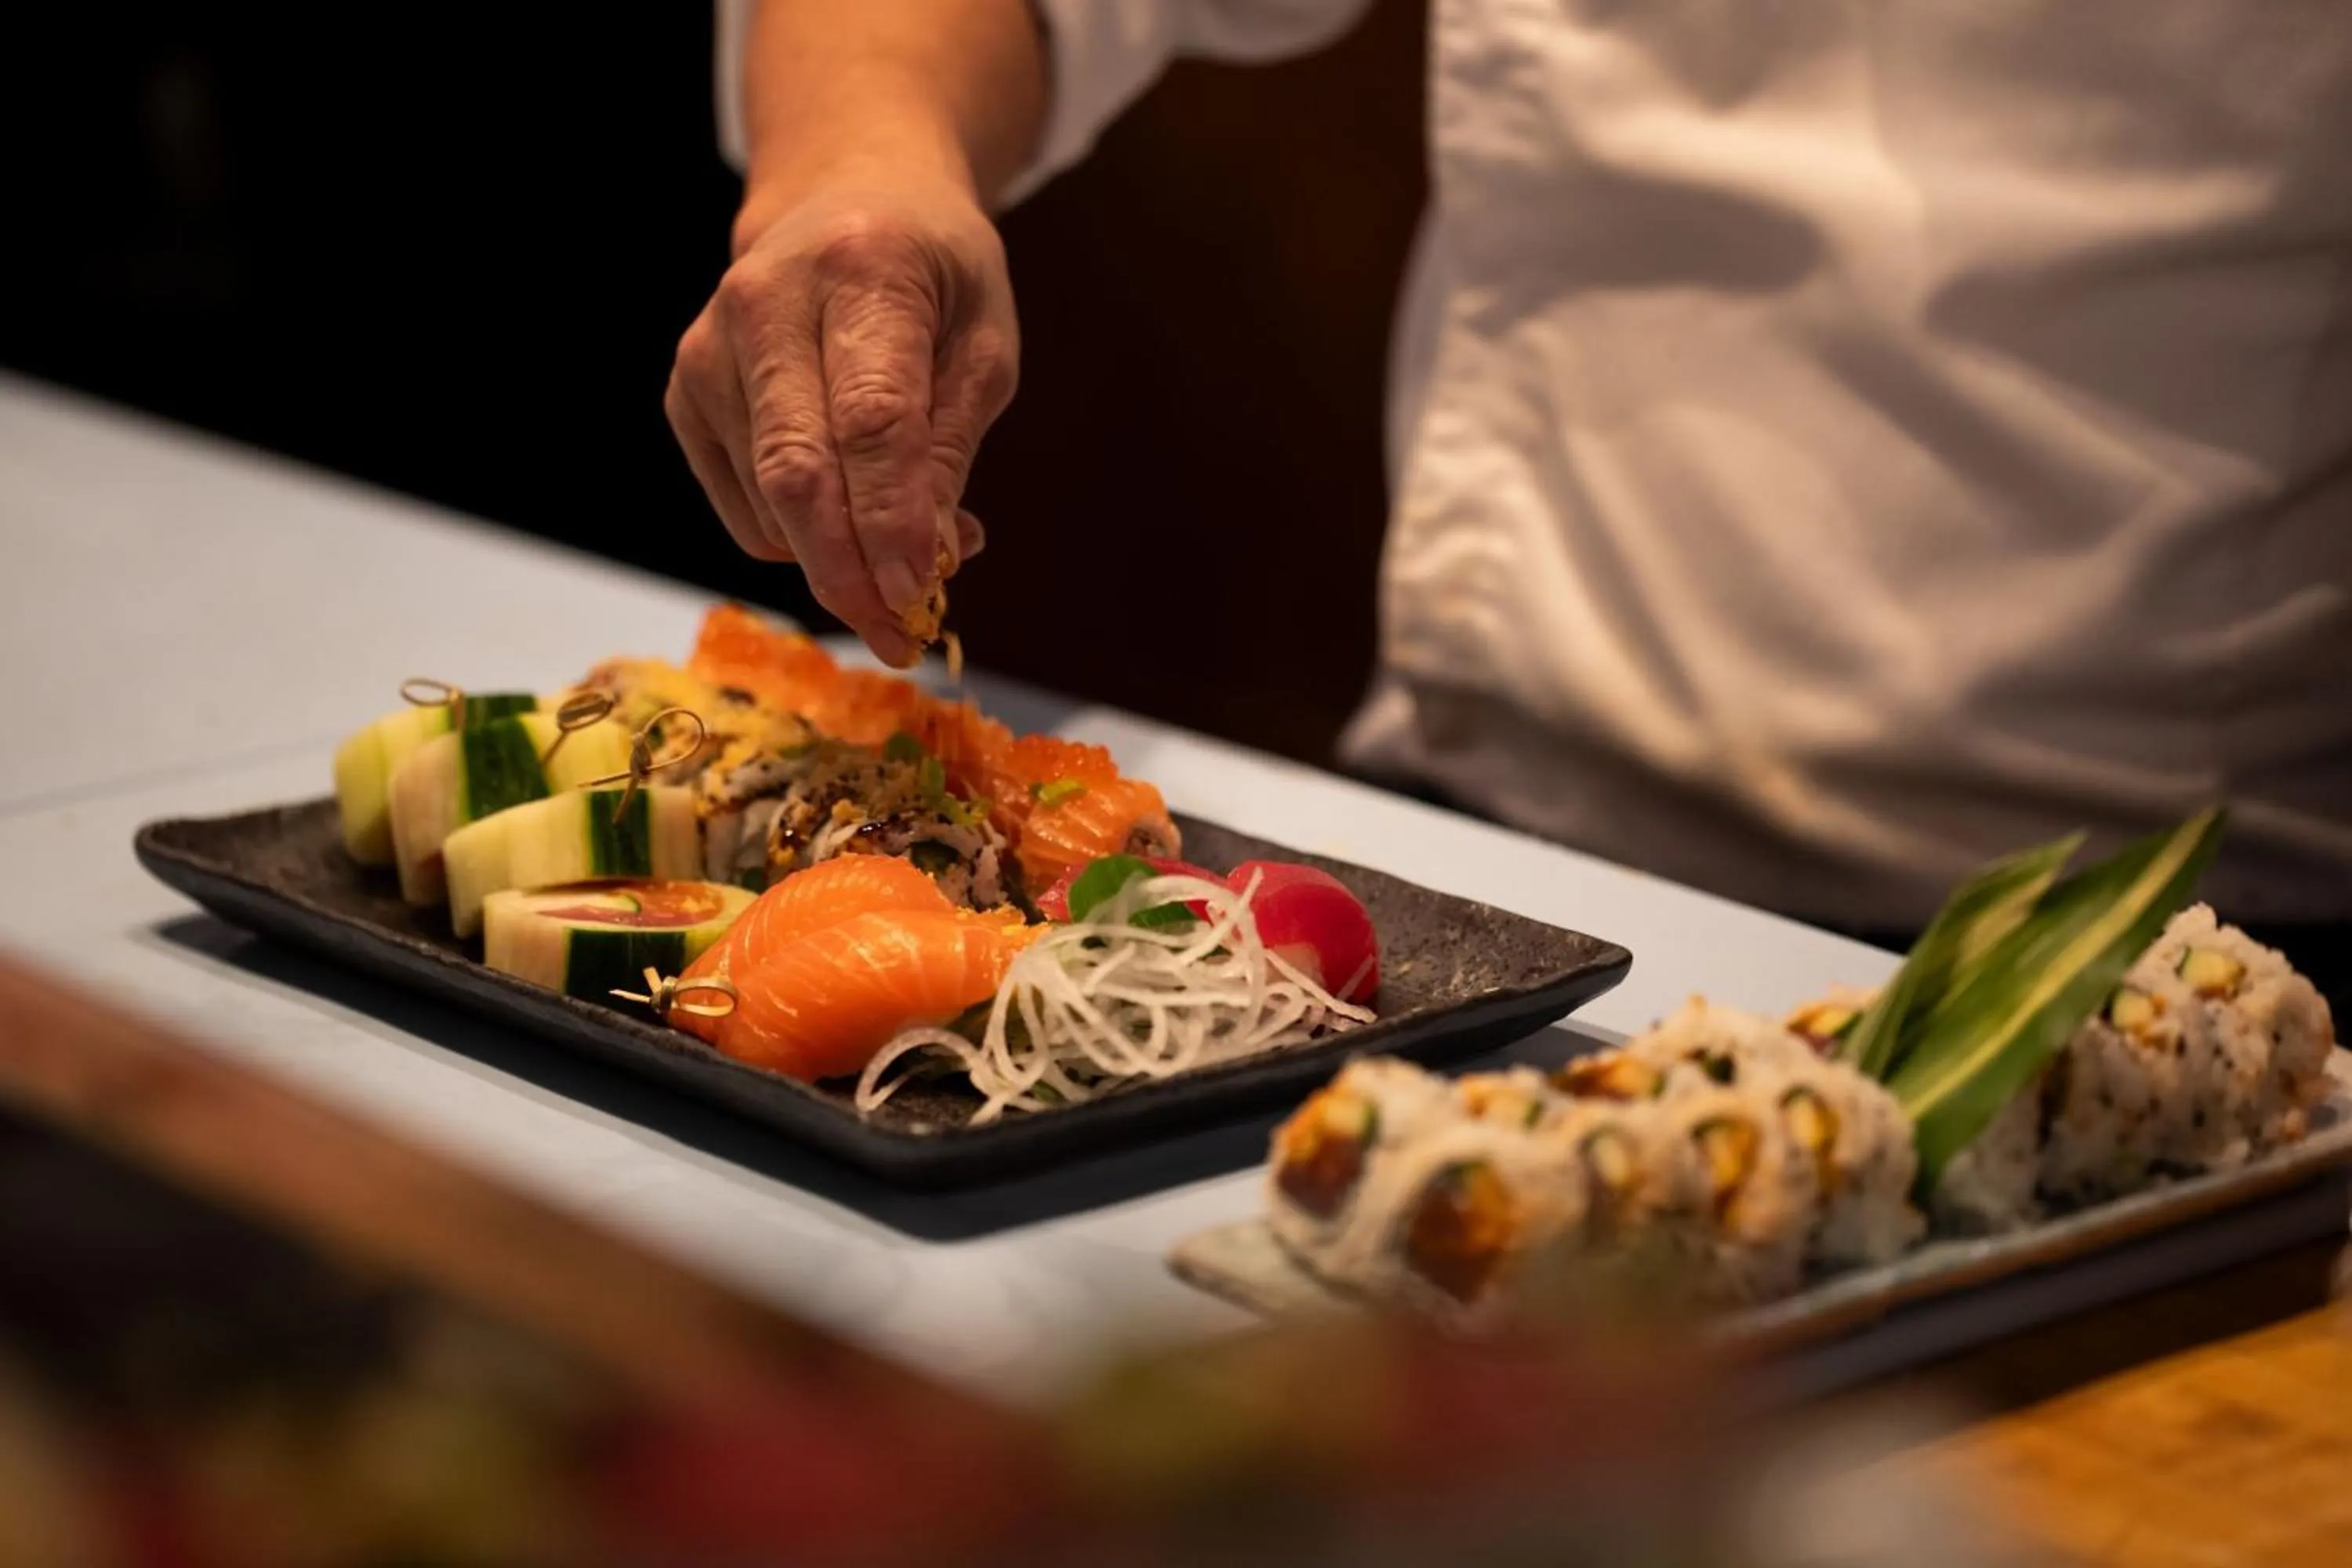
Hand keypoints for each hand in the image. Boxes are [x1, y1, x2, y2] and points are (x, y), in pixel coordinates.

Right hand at [666, 168, 1016, 666]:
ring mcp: (710, 350)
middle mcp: (764, 304)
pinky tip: (850, 505)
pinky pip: (747, 508)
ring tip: (908, 542)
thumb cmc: (933, 276)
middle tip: (901, 638)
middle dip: (851, 573)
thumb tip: (924, 560)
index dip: (891, 519)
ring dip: (840, 559)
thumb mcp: (984, 343)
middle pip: (797, 472)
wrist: (846, 198)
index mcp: (860, 269)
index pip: (869, 418)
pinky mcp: (685, 393)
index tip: (917, 598)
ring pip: (769, 506)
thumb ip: (950, 445)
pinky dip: (804, 536)